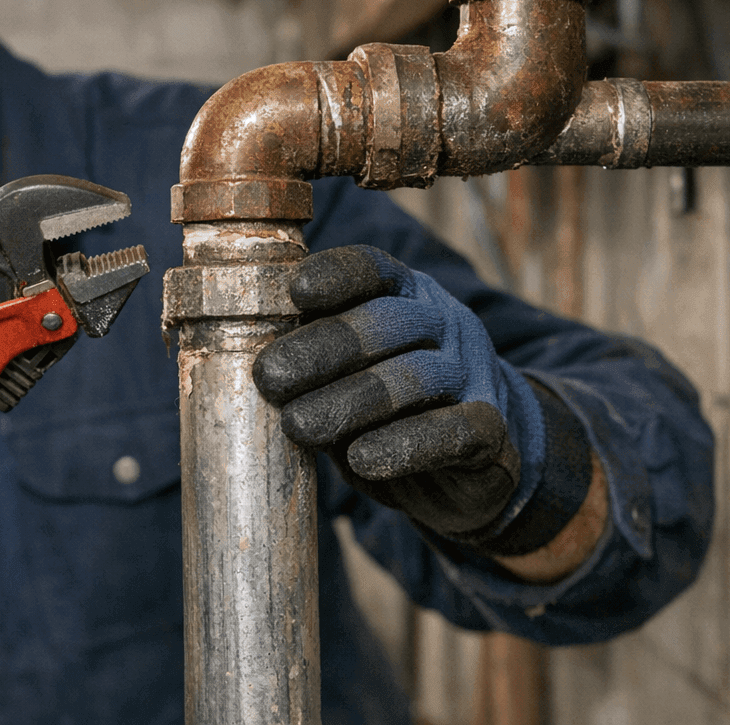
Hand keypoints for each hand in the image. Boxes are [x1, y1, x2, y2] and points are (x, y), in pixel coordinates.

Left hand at [252, 246, 581, 551]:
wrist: (470, 461)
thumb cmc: (383, 404)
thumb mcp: (345, 368)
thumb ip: (308, 351)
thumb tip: (239, 354)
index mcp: (404, 293)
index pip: (371, 269)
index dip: (334, 275)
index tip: (294, 292)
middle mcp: (442, 322)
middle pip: (384, 323)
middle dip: (321, 349)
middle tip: (269, 378)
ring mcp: (471, 374)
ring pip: (415, 377)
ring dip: (351, 402)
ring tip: (298, 425)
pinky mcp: (491, 431)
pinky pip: (455, 431)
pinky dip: (406, 446)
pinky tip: (364, 459)